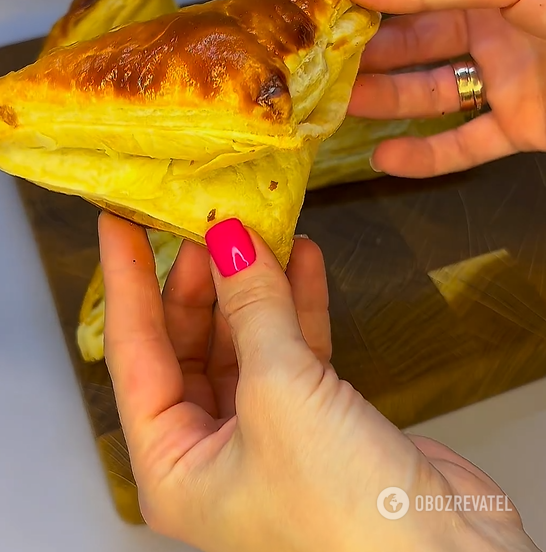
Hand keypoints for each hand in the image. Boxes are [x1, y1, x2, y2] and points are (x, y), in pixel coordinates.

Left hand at [100, 212, 536, 551]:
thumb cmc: (346, 522)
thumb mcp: (280, 395)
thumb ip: (253, 311)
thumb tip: (230, 242)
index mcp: (174, 465)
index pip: (133, 353)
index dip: (126, 282)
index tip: (122, 225)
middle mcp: (213, 451)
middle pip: (190, 343)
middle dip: (200, 279)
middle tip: (208, 222)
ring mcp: (267, 433)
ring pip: (246, 340)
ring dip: (254, 285)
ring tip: (255, 230)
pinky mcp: (318, 418)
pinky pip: (295, 347)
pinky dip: (299, 303)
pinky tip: (300, 261)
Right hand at [301, 0, 545, 176]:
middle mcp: (489, 22)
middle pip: (408, 36)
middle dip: (358, 48)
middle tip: (308, 63)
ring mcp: (504, 78)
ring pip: (427, 92)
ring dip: (380, 99)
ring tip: (333, 107)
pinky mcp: (520, 128)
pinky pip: (463, 147)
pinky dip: (423, 158)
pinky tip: (384, 158)